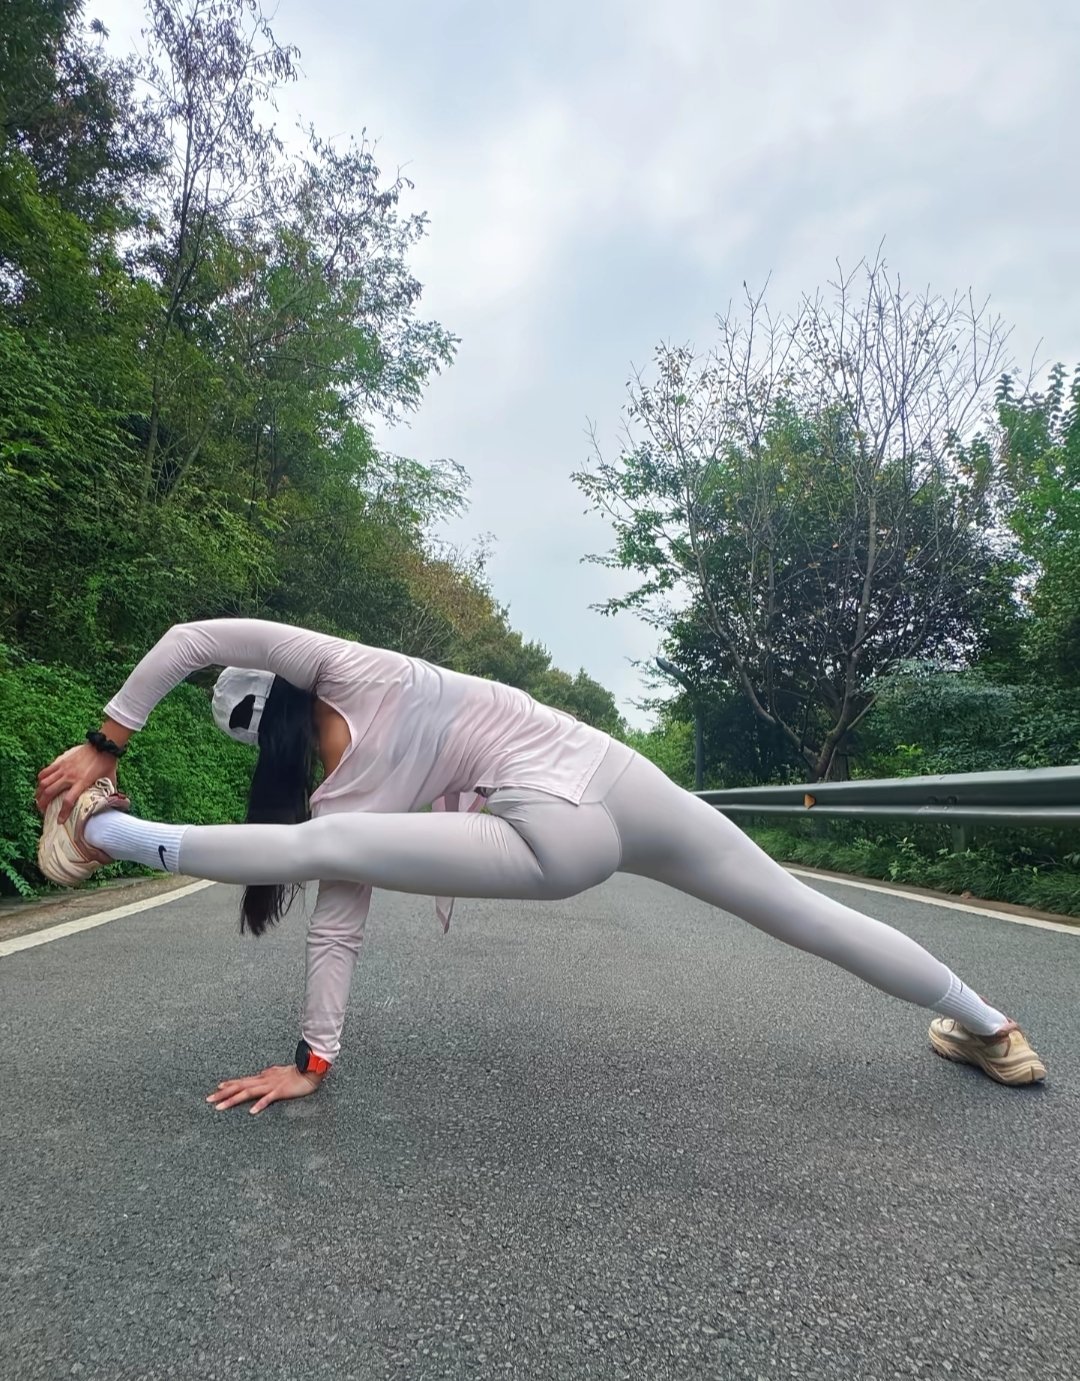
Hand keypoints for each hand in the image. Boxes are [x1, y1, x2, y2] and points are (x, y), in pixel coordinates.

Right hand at [36, 743, 117, 821]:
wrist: (102, 746)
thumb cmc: (107, 763)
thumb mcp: (109, 781)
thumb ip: (108, 792)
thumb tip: (112, 803)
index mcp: (82, 782)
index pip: (68, 801)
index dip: (62, 813)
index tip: (59, 821)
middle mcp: (70, 776)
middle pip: (50, 792)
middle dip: (43, 804)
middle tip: (42, 811)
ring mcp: (63, 768)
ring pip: (44, 782)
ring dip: (39, 793)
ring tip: (38, 800)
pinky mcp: (60, 761)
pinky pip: (46, 771)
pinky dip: (40, 779)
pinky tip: (40, 785)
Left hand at [206, 1063, 322, 1114]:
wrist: (310, 1071)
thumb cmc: (296, 1073)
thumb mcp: (279, 1072)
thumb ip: (269, 1073)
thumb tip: (262, 1073)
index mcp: (263, 1077)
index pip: (242, 1081)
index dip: (229, 1084)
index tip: (216, 1089)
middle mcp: (263, 1080)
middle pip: (240, 1087)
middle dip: (223, 1094)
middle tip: (208, 1099)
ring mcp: (271, 1086)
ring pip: (248, 1092)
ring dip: (233, 1099)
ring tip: (220, 1107)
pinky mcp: (280, 1091)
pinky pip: (268, 1099)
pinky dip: (260, 1104)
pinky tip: (251, 1111)